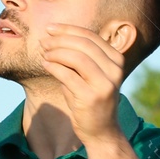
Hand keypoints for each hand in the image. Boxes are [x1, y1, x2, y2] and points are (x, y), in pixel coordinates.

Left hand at [38, 23, 125, 146]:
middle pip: (84, 45)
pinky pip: (68, 75)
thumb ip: (77, 56)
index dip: (68, 29)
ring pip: (77, 58)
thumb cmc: (89, 97)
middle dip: (60, 40)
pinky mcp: (92, 97)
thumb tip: (52, 37)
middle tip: (43, 41)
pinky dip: (54, 67)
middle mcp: (115, 70)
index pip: (91, 36)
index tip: (50, 28)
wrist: (100, 130)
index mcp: (116, 60)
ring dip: (56, 53)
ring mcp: (105, 84)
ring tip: (44, 53)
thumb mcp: (88, 74)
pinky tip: (45, 64)